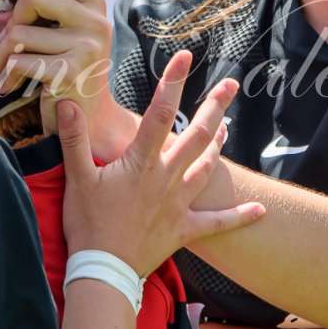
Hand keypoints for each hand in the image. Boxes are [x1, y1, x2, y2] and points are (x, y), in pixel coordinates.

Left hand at [0, 0, 116, 139]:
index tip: (28, 1)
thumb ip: (51, 5)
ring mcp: (86, 45)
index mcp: (93, 2)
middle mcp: (95, 19)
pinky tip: (10, 85)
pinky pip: (19, 60)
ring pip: (18, 32)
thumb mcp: (68, 30)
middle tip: (12, 42)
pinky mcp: (72, 71)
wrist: (88, 122)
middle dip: (13, 18)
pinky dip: (7, 74)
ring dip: (4, 53)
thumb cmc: (67, 71)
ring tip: (8, 68)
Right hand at [57, 50, 261, 272]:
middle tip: (230, 84)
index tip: (186, 58)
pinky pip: (218, 222)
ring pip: (207, 168)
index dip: (173, 82)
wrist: (104, 271)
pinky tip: (260, 209)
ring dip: (219, 145)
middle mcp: (166, 178)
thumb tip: (67, 102)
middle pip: (196, 136)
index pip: (159, 113)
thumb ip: (74, 139)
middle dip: (215, 106)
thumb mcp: (76, 179)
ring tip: (227, 126)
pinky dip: (240, 216)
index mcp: (141, 163)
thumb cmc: (88, 224)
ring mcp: (179, 204)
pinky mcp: (184, 230)